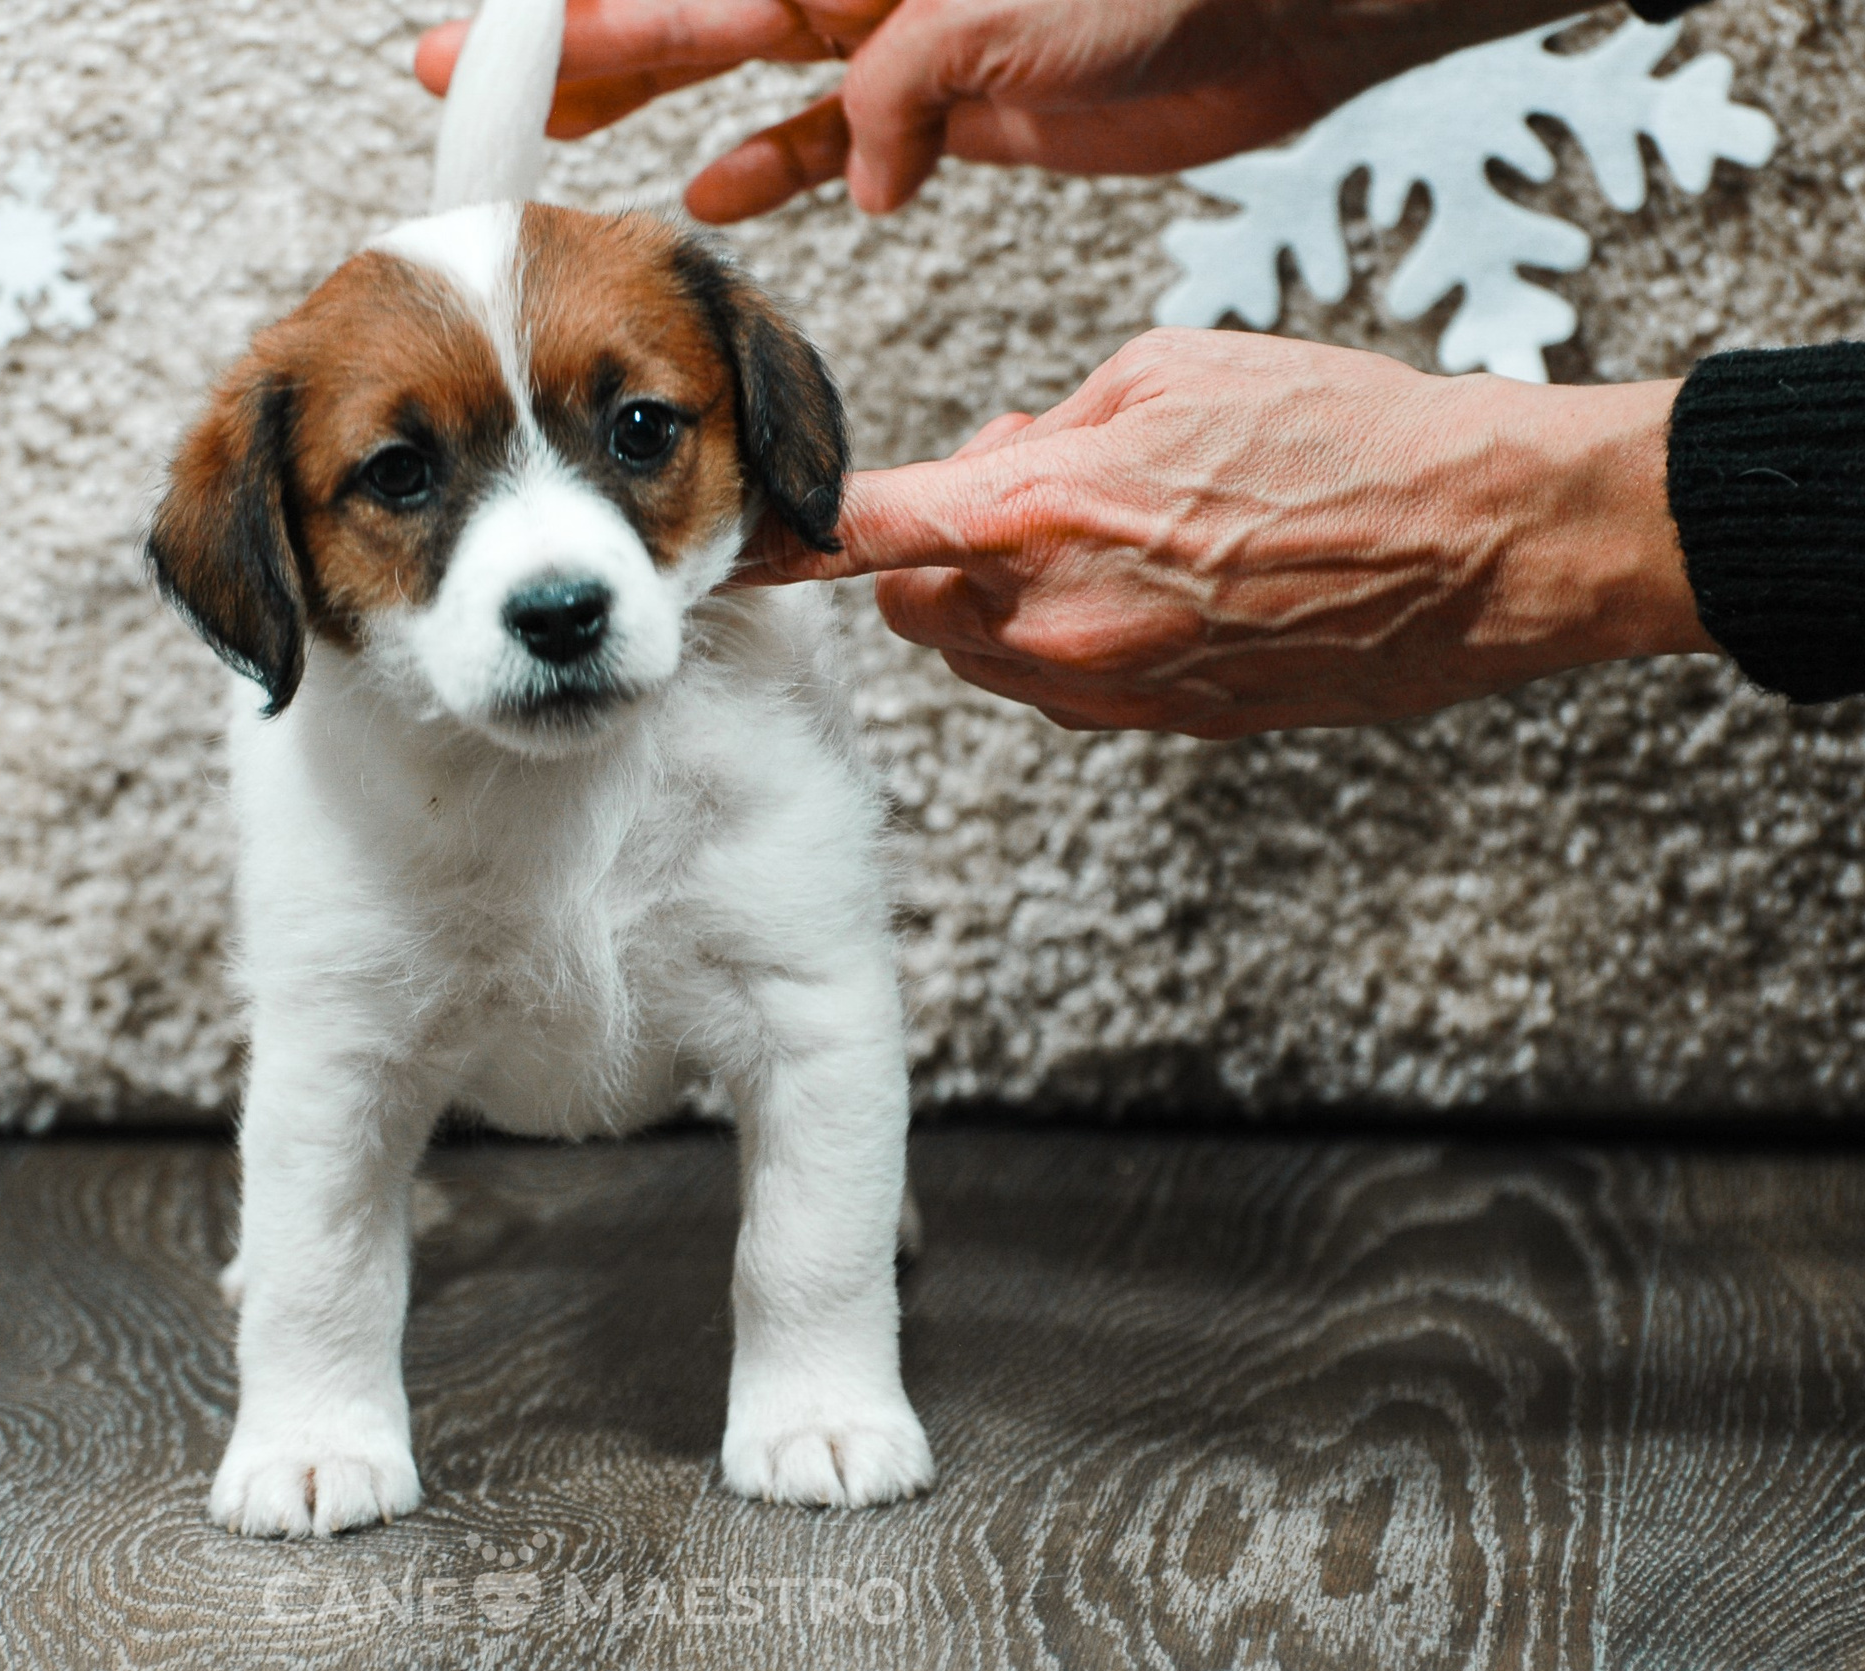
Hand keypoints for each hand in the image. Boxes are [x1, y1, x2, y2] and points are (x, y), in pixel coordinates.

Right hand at [415, 0, 1580, 221]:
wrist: (1284, 6)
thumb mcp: (1011, 20)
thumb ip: (903, 87)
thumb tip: (846, 171)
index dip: (586, 13)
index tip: (494, 35)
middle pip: (688, 20)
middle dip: (578, 57)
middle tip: (472, 84)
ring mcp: (897, 49)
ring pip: (742, 78)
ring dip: (655, 112)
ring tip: (562, 145)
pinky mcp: (944, 106)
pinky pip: (830, 139)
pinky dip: (773, 168)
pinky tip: (712, 200)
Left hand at [743, 330, 1716, 738]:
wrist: (1478, 544)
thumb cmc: (1341, 434)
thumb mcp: (1169, 370)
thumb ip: (1044, 426)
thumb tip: (985, 459)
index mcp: (1043, 513)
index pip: (872, 534)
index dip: (804, 539)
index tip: (765, 547)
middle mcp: (1057, 620)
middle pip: (915, 610)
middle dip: (931, 561)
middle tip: (1010, 503)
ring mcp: (1111, 688)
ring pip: (983, 661)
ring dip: (996, 609)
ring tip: (1100, 542)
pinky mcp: (1165, 728)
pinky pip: (1062, 696)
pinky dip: (1063, 649)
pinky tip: (1145, 595)